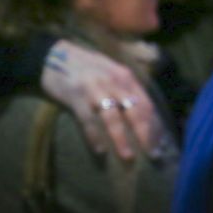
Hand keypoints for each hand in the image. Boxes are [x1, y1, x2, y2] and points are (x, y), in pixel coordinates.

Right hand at [40, 39, 162, 159]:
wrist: (53, 56)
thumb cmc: (86, 67)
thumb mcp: (111, 72)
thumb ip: (125, 89)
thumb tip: (142, 114)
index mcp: (125, 76)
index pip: (146, 103)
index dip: (154, 125)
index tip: (160, 143)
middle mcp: (113, 82)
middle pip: (134, 111)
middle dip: (145, 134)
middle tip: (153, 154)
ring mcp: (95, 89)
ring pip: (113, 118)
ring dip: (121, 139)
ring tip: (128, 156)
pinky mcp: (76, 98)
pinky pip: (88, 121)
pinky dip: (95, 137)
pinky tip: (100, 150)